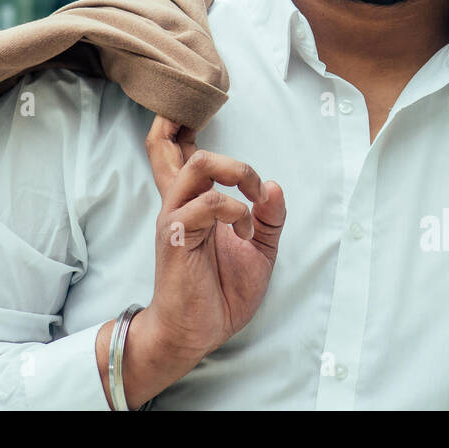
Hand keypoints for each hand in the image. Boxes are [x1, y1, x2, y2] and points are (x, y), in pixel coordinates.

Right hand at [137, 114, 286, 363]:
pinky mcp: (177, 238)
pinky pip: (207, 205)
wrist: (196, 333)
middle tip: (254, 183)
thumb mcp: (259, 251)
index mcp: (192, 203)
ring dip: (235, 173)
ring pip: (197, 168)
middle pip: (179, 149)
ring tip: (254, 198)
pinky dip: (236, 211)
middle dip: (228, 155)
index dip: (176, 125)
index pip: (173, 153)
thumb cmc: (220, 291)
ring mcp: (175, 219)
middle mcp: (178, 204)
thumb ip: (269, 217)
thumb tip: (275, 186)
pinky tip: (245, 231)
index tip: (196, 115)